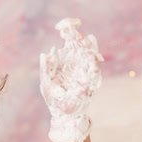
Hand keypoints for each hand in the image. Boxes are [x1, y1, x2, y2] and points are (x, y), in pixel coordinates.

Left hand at [39, 18, 102, 141]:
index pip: (69, 39)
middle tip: (74, 30)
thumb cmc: (54, 100)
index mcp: (64, 60)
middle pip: (80, 43)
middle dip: (77, 35)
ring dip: (88, 45)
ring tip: (86, 39)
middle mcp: (76, 62)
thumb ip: (46, 68)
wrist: (63, 116)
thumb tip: (46, 52)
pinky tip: (93, 55)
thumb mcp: (46, 84)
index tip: (62, 25)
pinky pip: (95, 68)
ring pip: (89, 52)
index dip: (67, 29)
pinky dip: (95, 61)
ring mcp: (84, 70)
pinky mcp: (91, 80)